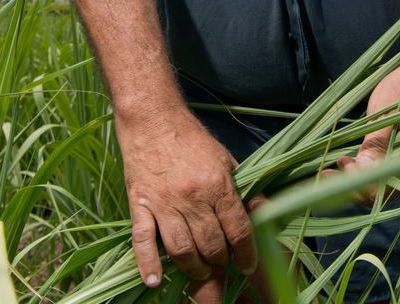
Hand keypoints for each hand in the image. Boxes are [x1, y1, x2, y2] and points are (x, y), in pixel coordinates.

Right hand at [116, 106, 257, 287]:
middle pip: (211, 245)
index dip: (246, 253)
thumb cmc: (191, 138)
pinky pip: (142, 242)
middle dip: (220, 261)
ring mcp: (164, 203)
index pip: (238, 229)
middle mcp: (192, 197)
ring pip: (181, 250)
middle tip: (222, 262)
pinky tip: (153, 280)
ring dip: (194, 268)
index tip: (247, 264)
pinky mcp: (140, 205)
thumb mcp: (224, 158)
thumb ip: (240, 188)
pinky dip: (147, 264)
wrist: (153, 119)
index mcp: (216, 184)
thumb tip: (259, 213)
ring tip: (201, 269)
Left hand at [328, 52, 399, 205]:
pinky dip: (360, 169)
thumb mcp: (388, 112)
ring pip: (377, 182)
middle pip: (379, 190)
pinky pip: (378, 169)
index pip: (384, 188)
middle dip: (350, 184)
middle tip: (323, 173)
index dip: (358, 183)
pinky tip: (345, 160)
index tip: (338, 166)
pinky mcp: (397, 154)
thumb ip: (377, 144)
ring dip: (352, 178)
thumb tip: (364, 173)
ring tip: (329, 169)